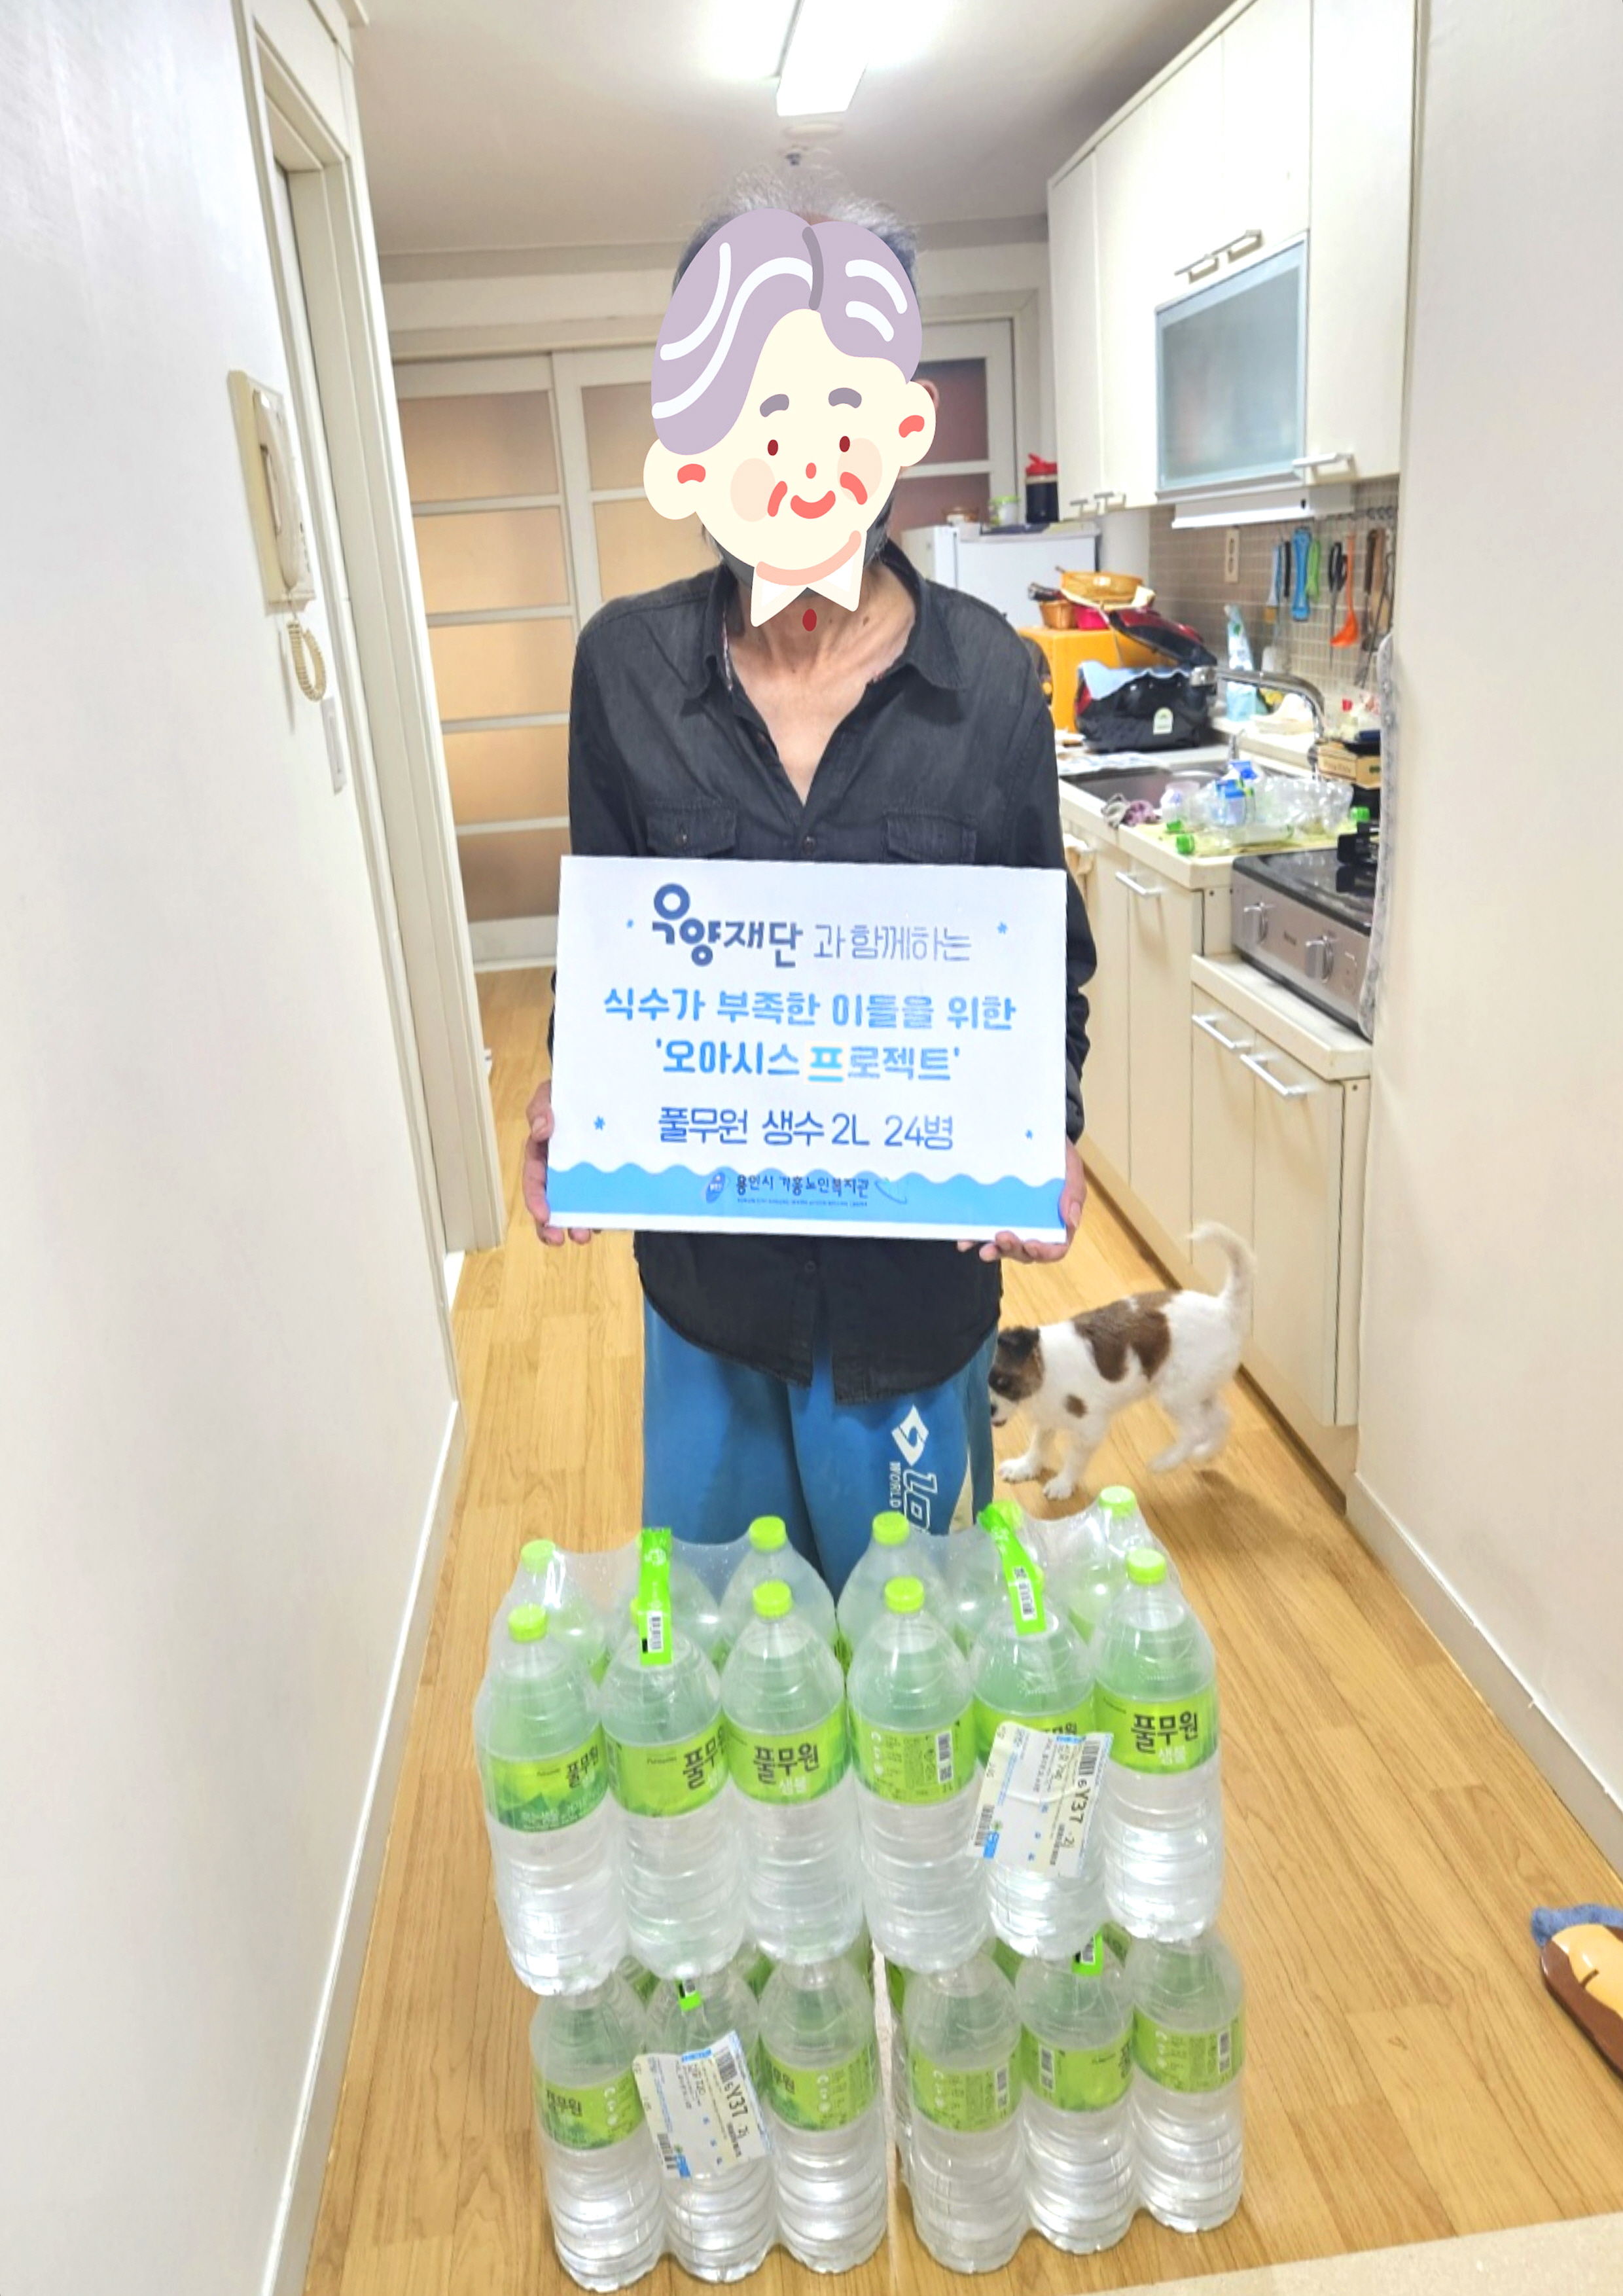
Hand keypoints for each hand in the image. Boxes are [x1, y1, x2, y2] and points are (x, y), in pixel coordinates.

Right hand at [522, 1077, 593, 1246]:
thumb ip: (541, 1106)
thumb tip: (542, 1128)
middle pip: (552, 1202)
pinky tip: (612, 1219)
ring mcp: (586, 1175)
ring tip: (584, 1236)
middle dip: (552, 1224)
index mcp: (543, 1153)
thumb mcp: (551, 1092)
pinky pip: (605, 1198)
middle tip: (560, 1237)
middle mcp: (562, 1169)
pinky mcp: (608, 1177)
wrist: (605, 1087)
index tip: (543, 1215)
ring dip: (577, 1224)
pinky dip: (606, 1211)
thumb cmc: (571, 1092)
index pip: (534, 1180)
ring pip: (578, 1205)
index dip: (535, 1199)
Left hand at [957, 1137, 1085, 1264]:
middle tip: (1002, 1237)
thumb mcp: (1071, 1168)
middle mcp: (1034, 1227)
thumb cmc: (1057, 1155)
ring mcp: (1012, 1222)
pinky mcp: (993, 1214)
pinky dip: (974, 1240)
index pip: (1055, 1247)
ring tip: (984, 1248)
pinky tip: (965, 1241)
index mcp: (1057, 1221)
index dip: (1044, 1252)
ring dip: (995, 1250)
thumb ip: (1074, 1192)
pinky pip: (983, 1232)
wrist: (1035, 1135)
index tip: (1031, 1245)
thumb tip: (1071, 1221)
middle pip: (1026, 1252)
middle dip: (1014, 1250)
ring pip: (1004, 1247)